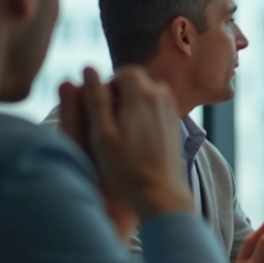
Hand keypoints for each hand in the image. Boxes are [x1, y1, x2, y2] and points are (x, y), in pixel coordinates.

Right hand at [78, 66, 192, 220]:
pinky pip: (156, 110)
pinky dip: (144, 117)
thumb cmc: (126, 167)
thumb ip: (95, 98)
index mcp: (143, 94)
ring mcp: (172, 111)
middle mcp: (162, 97)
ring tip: (121, 134)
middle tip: (108, 125)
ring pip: (147, 96)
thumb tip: (88, 68)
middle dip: (121, 95)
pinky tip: (136, 142)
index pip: (124, 72)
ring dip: (132, 106)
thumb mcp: (101, 133)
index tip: (101, 112)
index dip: (109, 87)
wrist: (161, 194)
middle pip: (138, 83)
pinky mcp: (175, 126)